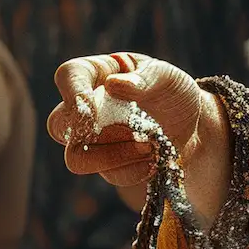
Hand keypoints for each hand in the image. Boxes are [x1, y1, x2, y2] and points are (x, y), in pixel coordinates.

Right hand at [47, 54, 214, 188]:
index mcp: (95, 73)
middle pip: (57, 125)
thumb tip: (113, 84)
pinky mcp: (106, 166)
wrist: (191, 126)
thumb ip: (144, 78)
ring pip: (78, 158)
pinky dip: (135, 168)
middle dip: (87, 133)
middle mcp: (84, 107)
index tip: (92, 107)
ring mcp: (91, 140)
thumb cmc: (172, 91)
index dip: (74, 93)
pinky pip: (110, 175)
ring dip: (114, 155)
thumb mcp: (167, 77)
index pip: (69, 76)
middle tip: (127, 131)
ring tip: (149, 147)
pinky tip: (154, 158)